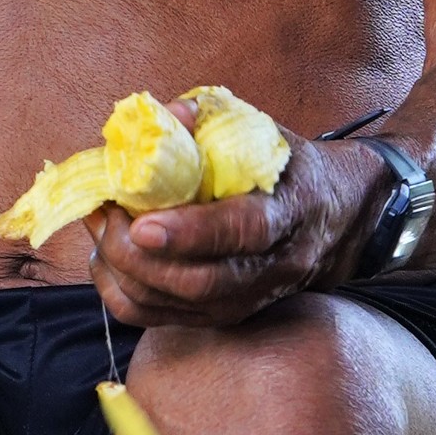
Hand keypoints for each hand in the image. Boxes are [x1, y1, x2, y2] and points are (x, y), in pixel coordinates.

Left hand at [86, 133, 394, 326]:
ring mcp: (247, 299)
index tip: (142, 224)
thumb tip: (160, 116)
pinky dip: (119, 290)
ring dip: (120, 269)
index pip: (244, 231)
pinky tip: (106, 255)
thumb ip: (209, 121)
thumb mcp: (262, 132)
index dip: (191, 233)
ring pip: (172, 304)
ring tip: (100, 225)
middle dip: (136, 253)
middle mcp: (273, 266)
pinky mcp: (223, 316)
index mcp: (289, 210)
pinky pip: (157, 318)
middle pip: (199, 281)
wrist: (335, 217)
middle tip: (105, 212)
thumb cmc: (286, 166)